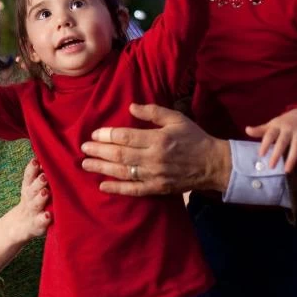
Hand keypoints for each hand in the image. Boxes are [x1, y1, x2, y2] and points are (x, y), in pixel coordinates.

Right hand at [8, 159, 50, 242]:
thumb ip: (39, 174)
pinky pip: (40, 222)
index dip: (32, 169)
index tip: (36, 161)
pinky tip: (48, 215)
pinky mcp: (36, 225)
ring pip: (36, 203)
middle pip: (32, 188)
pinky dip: (44, 219)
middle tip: (44, 176)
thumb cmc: (33, 201)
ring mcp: (33, 211)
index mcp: (28, 187)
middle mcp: (29, 198)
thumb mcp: (32, 187)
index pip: (29, 176)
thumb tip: (54, 152)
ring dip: (40, 198)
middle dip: (38, 182)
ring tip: (45, 192)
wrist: (20, 226)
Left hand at [80, 103, 230, 195]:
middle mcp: (154, 158)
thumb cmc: (193, 138)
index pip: (126, 137)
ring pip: (123, 172)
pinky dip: (117, 189)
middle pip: (120, 154)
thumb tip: (131, 106)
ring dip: (102, 168)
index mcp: (158, 138)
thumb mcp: (176, 118)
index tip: (93, 135)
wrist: (213, 164)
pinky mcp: (158, 188)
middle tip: (83, 149)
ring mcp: (155, 175)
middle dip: (99, 151)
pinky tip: (103, 186)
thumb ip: (153, 112)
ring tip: (85, 164)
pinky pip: (134, 190)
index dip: (107, 135)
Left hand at [245, 108, 296, 171]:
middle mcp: (288, 129)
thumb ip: (260, 130)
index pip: (270, 135)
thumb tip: (246, 130)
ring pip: (296, 147)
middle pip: (282, 142)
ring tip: (287, 170)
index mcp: (277, 126)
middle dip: (277, 154)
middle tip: (271, 166)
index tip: (261, 155)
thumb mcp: (272, 125)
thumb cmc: (283, 123)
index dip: (265, 144)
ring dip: (291, 159)